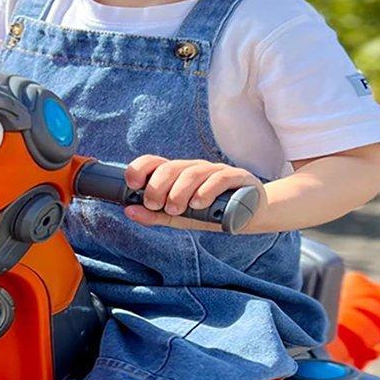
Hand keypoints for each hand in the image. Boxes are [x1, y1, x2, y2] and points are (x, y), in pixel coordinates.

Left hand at [122, 155, 265, 231]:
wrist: (251, 215)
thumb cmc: (212, 213)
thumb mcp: (180, 218)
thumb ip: (156, 215)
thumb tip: (129, 211)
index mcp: (178, 174)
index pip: (154, 162)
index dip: (140, 168)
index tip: (133, 185)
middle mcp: (195, 168)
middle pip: (171, 167)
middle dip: (158, 186)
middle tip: (155, 205)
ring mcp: (216, 170)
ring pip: (192, 173)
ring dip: (179, 191)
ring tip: (175, 209)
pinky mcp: (237, 177)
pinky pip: (218, 179)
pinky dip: (205, 191)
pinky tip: (198, 204)